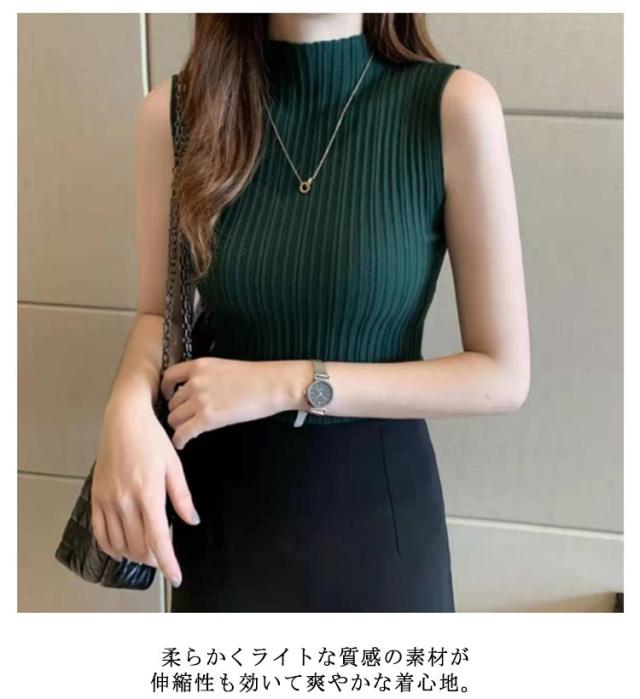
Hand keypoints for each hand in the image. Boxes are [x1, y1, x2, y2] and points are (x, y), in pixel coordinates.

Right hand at [90, 396, 200, 587]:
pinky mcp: (96, 497)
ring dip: (135, 555)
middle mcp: (125, 501)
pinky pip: (100, 533)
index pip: (158, 540)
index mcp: (148, 494)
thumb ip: (182, 497)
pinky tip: (122, 549)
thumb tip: (192, 521)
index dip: (168, 563)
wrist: (124, 419)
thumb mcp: (174, 466)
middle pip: (139, 546)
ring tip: (148, 554)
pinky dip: (111, 547)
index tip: (176, 576)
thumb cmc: (153, 439)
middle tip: (165, 559)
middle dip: (154, 559)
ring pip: (120, 543)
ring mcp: (108, 500)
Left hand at [160, 357, 297, 448]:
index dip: (166, 390)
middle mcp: (194, 381)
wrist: (272, 385)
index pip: (169, 377)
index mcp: (199, 366)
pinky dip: (179, 440)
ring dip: (179, 426)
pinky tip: (182, 443)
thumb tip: (194, 390)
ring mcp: (200, 400)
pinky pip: (182, 433)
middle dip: (177, 411)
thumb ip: (205, 376)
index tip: (169, 396)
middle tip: (185, 418)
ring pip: (174, 418)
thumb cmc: (256, 377)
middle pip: (172, 402)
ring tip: (187, 430)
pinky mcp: (207, 418)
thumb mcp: (223, 367)